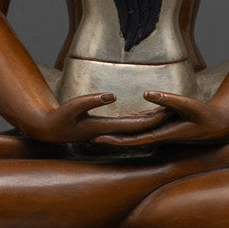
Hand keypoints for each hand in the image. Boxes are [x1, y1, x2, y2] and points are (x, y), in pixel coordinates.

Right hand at [27, 94, 164, 144]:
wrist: (50, 131)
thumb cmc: (59, 118)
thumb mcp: (74, 105)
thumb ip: (93, 100)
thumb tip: (113, 95)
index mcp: (106, 127)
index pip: (136, 124)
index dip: (154, 118)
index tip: (169, 111)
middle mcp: (110, 132)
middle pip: (140, 127)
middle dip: (159, 119)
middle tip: (178, 110)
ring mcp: (107, 132)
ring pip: (135, 127)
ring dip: (151, 121)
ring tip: (169, 112)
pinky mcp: (104, 128)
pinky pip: (127, 125)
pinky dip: (139, 120)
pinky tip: (148, 116)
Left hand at [90, 91, 228, 147]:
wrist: (219, 126)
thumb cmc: (204, 115)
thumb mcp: (187, 104)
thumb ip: (167, 99)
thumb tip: (146, 93)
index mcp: (161, 135)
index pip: (132, 140)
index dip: (114, 140)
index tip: (98, 138)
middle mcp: (158, 138)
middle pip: (130, 141)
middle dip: (111, 141)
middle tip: (90, 139)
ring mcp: (161, 134)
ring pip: (135, 137)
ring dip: (119, 137)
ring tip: (100, 133)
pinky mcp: (164, 129)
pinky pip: (143, 130)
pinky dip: (131, 129)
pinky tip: (122, 125)